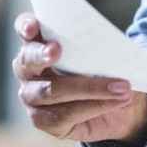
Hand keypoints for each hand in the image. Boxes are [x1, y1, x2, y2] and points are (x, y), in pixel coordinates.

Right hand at [14, 14, 146, 144]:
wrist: (120, 104)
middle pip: (27, 60)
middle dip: (41, 54)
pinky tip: (115, 102)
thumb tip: (110, 47)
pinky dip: (93, 107)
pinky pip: (63, 115)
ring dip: (87, 87)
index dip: (25, 26)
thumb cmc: (108, 69)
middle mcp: (30, 69)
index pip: (26, 29)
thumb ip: (101, 48)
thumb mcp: (109, 54)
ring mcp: (32, 96)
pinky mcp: (42, 120)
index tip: (32, 27)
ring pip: (49, 91)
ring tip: (119, 87)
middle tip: (56, 49)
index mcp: (41, 43)